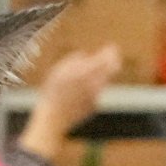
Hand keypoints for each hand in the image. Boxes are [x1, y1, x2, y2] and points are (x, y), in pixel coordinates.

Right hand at [19, 44, 126, 158]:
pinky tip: (76, 94)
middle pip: (113, 69)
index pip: (107, 59)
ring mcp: (96, 96)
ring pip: (104, 81)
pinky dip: (91, 89)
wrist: (53, 117)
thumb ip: (74, 60)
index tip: (111, 48)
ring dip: (99, 76)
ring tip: (81, 79)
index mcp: (86, 72)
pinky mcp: (94, 105)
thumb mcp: (58, 70)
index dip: (111, 52)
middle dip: (113, 61)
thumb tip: (85, 55)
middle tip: (111, 57)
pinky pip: (96, 93)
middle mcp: (95, 84)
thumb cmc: (53, 91)